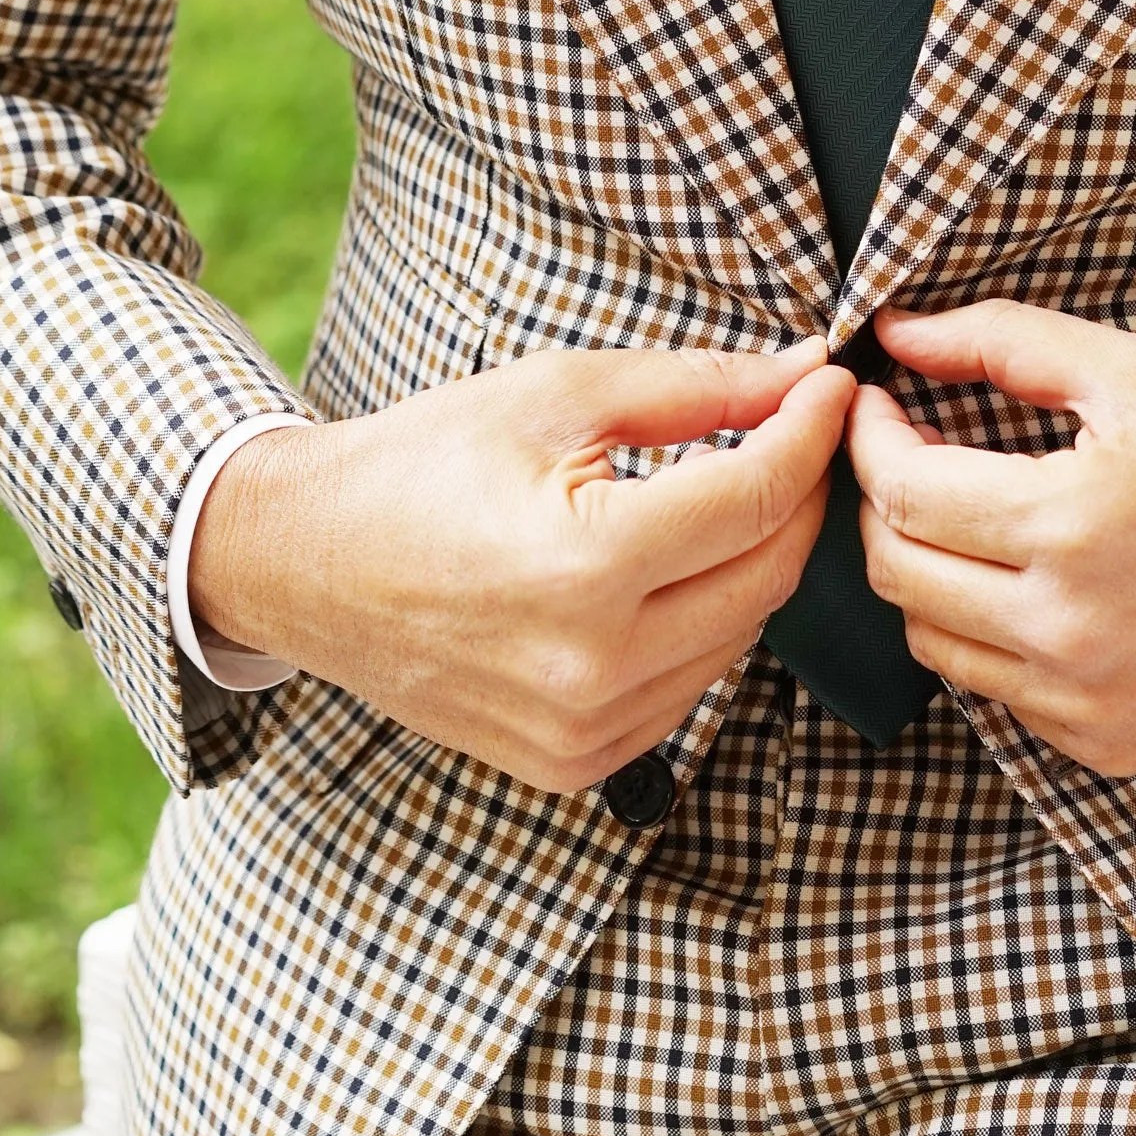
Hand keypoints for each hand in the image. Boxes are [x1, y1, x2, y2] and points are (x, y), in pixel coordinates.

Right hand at [190, 341, 853, 793]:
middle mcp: (591, 667)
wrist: (306, 563)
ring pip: (742, 636)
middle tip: (795, 432)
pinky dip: (704, 623)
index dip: (811, 432)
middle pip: (769, 575)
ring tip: (727, 493)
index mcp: (585, 566)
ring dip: (752, 561)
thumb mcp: (559, 395)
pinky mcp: (575, 764)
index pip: (757, 497)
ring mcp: (584, 731)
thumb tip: (805, 371)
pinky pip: (691, 688)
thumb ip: (698, 386)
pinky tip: (671, 570)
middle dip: (798, 495)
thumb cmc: (425, 463)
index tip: (830, 387)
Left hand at [846, 301, 1135, 777]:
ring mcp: (1084, 699)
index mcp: (1069, 524)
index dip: (869, 441)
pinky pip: (999, 693)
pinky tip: (1036, 587)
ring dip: (928, 575)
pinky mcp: (1107, 742)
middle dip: (884, 504)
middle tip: (917, 458)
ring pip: (932, 643)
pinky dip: (991, 637)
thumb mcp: (1135, 370)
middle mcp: (1067, 628)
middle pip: (897, 573)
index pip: (901, 493)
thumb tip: (898, 332)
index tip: (879, 407)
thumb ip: (1003, 341)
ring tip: (972, 522)